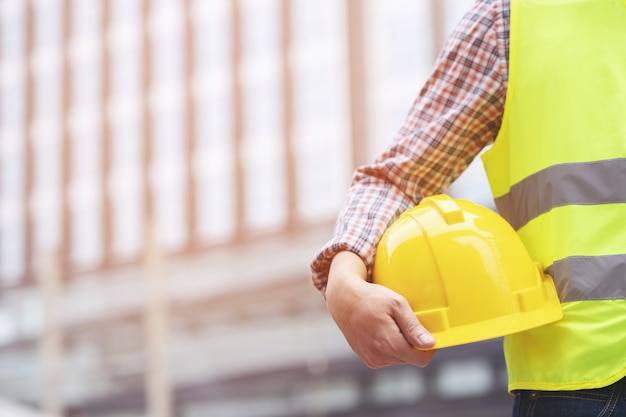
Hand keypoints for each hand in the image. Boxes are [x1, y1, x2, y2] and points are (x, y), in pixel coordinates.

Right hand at [325, 251, 436, 368]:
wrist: (344, 300)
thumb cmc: (371, 298)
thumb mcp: (396, 304)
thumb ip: (414, 326)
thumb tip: (429, 344)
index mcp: (389, 343)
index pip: (420, 359)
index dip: (428, 347)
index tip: (427, 333)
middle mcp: (380, 356)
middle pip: (410, 358)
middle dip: (413, 343)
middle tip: (404, 322)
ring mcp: (372, 359)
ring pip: (400, 358)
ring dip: (401, 345)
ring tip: (391, 325)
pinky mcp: (368, 359)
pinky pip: (388, 358)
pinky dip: (390, 347)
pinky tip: (382, 331)